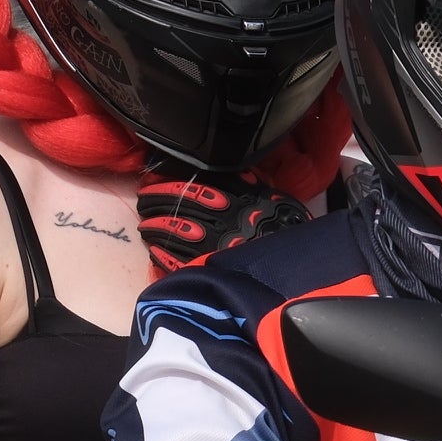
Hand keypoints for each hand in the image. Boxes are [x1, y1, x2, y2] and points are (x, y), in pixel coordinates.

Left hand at [138, 174, 305, 273]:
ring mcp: (212, 244)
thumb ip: (247, 183)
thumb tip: (231, 172)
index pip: (193, 184)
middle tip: (143, 201)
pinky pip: (179, 261)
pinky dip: (163, 255)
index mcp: (233, 196)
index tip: (154, 179)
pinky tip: (154, 251)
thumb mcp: (270, 196)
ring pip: (174, 231)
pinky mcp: (209, 268)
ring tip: (145, 226)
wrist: (298, 264)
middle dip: (155, 202)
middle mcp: (220, 217)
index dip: (169, 181)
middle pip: (177, 204)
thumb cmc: (284, 227)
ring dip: (155, 228)